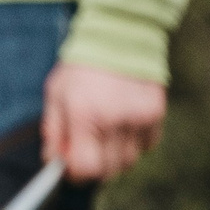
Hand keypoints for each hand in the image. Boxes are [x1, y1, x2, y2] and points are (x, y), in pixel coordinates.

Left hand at [42, 62, 165, 182]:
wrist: (121, 35)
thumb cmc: (81, 68)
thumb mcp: (55, 96)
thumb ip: (53, 133)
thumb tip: (55, 164)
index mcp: (86, 115)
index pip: (87, 168)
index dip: (76, 174)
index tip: (69, 166)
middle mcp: (116, 119)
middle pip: (109, 170)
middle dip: (93, 168)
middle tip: (85, 152)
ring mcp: (140, 117)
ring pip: (129, 161)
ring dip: (114, 157)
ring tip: (103, 135)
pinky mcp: (156, 112)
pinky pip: (147, 146)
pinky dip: (134, 144)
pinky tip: (122, 126)